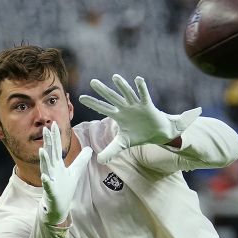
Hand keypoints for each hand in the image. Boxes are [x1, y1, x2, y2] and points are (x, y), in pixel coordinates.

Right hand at [39, 121, 91, 225]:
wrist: (58, 205)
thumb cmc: (64, 187)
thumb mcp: (75, 172)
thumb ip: (81, 160)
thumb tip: (90, 148)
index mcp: (57, 164)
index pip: (55, 147)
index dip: (55, 136)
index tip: (54, 124)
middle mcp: (52, 170)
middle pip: (50, 153)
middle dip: (48, 142)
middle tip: (46, 129)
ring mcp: (50, 180)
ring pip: (46, 168)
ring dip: (44, 159)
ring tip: (42, 150)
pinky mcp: (51, 191)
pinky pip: (48, 185)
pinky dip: (46, 181)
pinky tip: (45, 177)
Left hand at [79, 74, 201, 162]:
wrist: (157, 133)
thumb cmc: (138, 135)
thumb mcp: (122, 144)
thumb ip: (110, 151)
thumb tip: (99, 161)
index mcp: (118, 115)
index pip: (102, 108)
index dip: (92, 103)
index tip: (80, 98)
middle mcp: (125, 107)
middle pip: (112, 97)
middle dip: (103, 90)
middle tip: (93, 82)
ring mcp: (136, 105)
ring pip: (127, 94)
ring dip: (122, 86)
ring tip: (115, 77)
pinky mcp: (148, 105)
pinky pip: (144, 95)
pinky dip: (141, 88)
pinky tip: (138, 79)